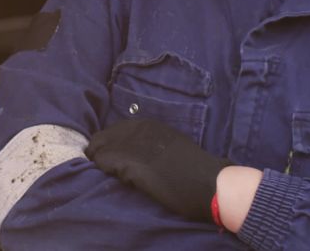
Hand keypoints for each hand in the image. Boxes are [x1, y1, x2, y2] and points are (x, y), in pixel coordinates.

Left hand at [85, 118, 228, 221]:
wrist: (210, 184)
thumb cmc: (195, 170)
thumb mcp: (171, 146)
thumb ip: (152, 144)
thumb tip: (134, 152)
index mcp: (149, 124)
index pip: (114, 131)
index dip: (110, 147)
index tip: (111, 161)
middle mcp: (139, 129)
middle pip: (101, 138)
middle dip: (100, 154)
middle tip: (107, 172)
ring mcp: (134, 144)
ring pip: (99, 150)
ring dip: (101, 164)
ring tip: (111, 178)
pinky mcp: (132, 163)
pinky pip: (105, 163)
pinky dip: (105, 171)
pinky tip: (117, 180)